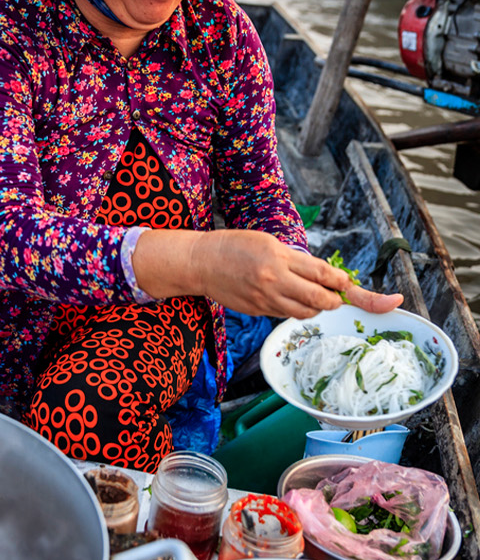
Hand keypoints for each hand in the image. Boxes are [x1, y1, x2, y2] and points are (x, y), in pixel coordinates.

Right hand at [133, 228, 402, 320]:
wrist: (200, 262)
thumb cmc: (235, 246)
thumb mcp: (269, 243)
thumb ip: (298, 262)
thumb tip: (329, 279)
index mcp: (280, 258)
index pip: (324, 275)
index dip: (345, 284)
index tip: (359, 289)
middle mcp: (275, 280)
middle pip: (321, 300)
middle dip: (335, 299)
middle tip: (340, 295)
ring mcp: (265, 299)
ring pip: (307, 312)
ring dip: (317, 306)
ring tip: (314, 296)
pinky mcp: (257, 311)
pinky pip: (287, 315)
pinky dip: (295, 309)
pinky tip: (288, 298)